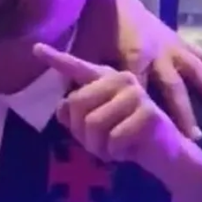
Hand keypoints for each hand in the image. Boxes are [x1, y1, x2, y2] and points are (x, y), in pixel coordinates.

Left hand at [34, 43, 185, 176]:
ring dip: (98, 147)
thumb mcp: (95, 125)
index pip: (78, 68)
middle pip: (77, 104)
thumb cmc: (126, 137)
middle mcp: (121, 80)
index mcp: (106, 79)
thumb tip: (64, 108)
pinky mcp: (148, 113)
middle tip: (96, 143)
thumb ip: (77, 113)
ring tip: (111, 148)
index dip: (56, 59)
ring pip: (93, 124)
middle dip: (81, 133)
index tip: (35, 48)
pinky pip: (113, 138)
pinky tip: (127, 151)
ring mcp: (136, 94)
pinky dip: (115, 153)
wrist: (166, 153)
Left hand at [74, 0, 201, 140]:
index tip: (152, 135)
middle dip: (184, 111)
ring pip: (195, 72)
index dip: (144, 112)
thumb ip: (81, 76)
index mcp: (133, 56)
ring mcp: (172, 47)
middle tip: (194, 136)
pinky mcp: (179, 41)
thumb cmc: (95, 29)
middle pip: (172, 87)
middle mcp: (157, 53)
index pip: (139, 91)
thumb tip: (70, 103)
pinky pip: (201, 58)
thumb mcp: (85, 51)